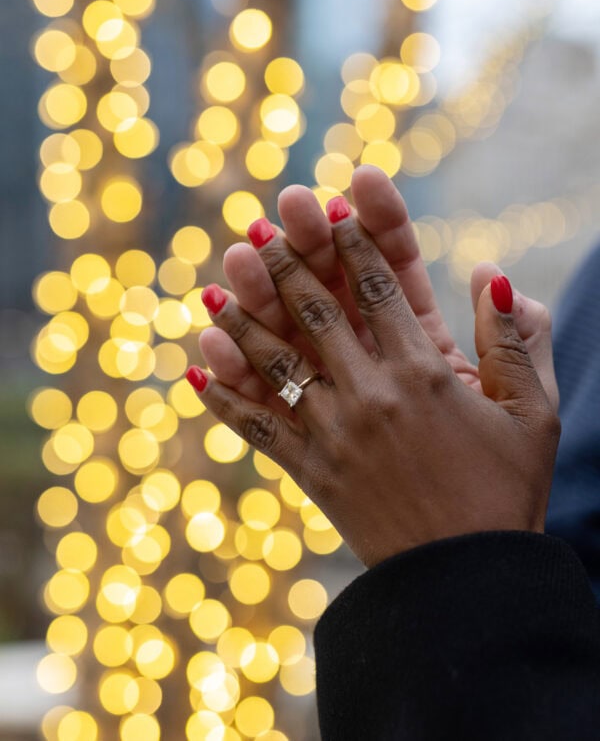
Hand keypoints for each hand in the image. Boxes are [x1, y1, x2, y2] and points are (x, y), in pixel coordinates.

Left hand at [187, 206, 559, 566]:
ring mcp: (332, 433)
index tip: (334, 200)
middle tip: (261, 220)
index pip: (380, 287)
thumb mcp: (533, 414)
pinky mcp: (309, 472)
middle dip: (287, 259)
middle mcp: (370, 394)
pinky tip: (196, 366)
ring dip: (244, 315)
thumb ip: (518, 342)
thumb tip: (493, 275)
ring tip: (218, 279)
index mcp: (425, 373)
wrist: (466, 580)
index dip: (355, 238)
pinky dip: (224, 399)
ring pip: (276, 360)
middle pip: (316, 310)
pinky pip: (258, 429)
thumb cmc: (505, 491)